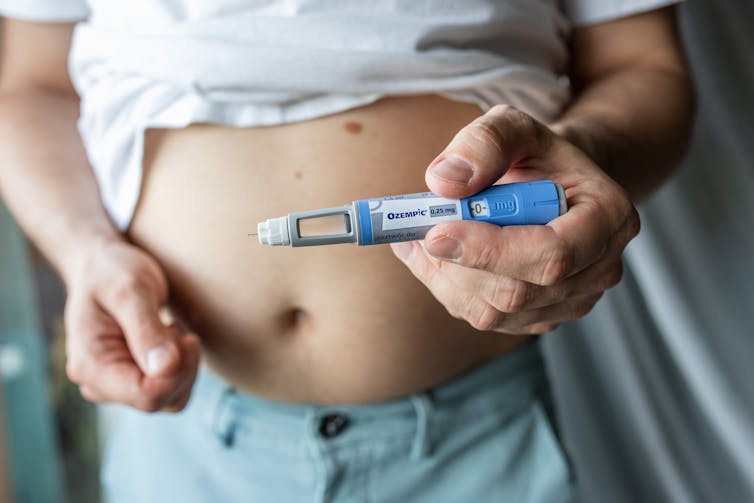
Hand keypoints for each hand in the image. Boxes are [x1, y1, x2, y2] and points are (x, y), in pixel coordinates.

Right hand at [64, 239, 199, 411]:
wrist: (101, 266)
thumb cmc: (111, 272)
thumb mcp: (130, 290)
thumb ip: (146, 329)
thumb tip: (165, 368)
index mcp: (90, 366)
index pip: (146, 395)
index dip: (177, 372)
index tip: (184, 335)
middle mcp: (99, 384)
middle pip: (160, 401)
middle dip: (182, 366)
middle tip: (176, 326)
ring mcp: (115, 385)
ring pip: (170, 400)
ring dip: (184, 367)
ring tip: (171, 330)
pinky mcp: (132, 379)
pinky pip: (170, 390)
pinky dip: (182, 368)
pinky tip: (172, 339)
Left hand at [391, 105, 638, 333]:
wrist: (550, 183)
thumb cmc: (535, 155)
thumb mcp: (512, 127)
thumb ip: (484, 141)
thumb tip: (446, 181)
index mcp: (608, 217)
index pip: (552, 254)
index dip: (490, 251)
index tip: (437, 232)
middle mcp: (599, 267)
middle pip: (519, 292)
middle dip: (458, 265)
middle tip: (418, 231)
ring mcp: (573, 300)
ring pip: (495, 312)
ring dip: (446, 277)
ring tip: (423, 236)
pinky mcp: (540, 316)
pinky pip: (485, 317)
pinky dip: (448, 288)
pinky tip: (436, 256)